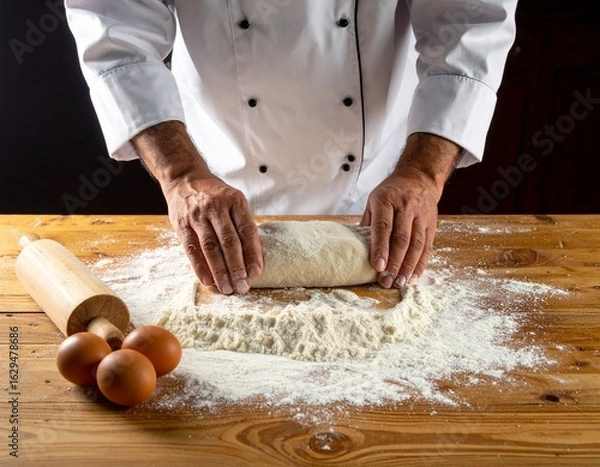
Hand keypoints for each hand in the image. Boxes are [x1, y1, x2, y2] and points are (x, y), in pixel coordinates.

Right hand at [131, 121, 262, 293]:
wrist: (184, 177)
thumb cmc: (215, 194)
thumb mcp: (233, 201)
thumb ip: (242, 224)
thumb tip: (254, 257)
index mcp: (235, 201)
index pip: (247, 230)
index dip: (253, 253)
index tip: (257, 272)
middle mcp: (217, 207)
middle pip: (230, 242)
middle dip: (237, 267)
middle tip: (243, 286)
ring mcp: (198, 216)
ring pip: (211, 247)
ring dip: (220, 271)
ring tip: (227, 288)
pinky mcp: (181, 224)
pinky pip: (191, 249)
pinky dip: (200, 266)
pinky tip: (208, 280)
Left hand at [361, 133, 460, 287]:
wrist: (419, 177)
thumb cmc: (391, 193)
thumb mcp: (374, 200)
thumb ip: (368, 223)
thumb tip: (357, 249)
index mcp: (386, 200)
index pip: (383, 227)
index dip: (381, 248)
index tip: (377, 267)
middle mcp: (406, 207)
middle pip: (401, 239)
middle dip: (394, 263)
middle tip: (387, 281)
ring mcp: (421, 215)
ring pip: (416, 245)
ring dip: (408, 267)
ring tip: (400, 283)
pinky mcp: (432, 223)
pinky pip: (428, 246)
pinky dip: (420, 264)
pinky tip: (413, 276)